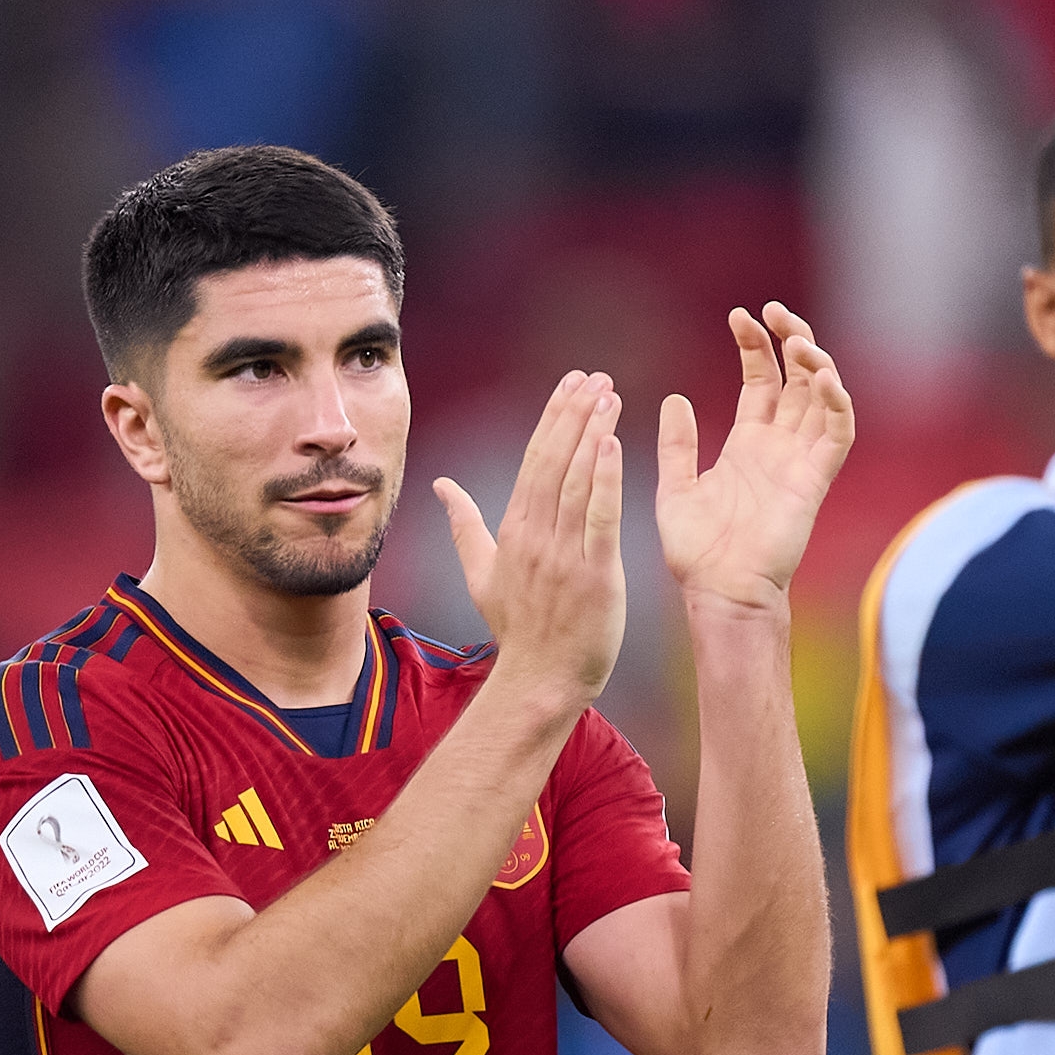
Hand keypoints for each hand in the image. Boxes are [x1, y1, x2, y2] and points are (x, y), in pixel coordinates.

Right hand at [435, 369, 625, 710]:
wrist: (541, 678)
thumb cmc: (517, 629)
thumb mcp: (480, 574)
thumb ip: (463, 525)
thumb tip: (441, 486)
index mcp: (512, 530)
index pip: (533, 460)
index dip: (553, 417)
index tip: (571, 383)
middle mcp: (535, 536)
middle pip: (554, 461)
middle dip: (575, 414)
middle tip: (596, 377)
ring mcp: (563, 554)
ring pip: (576, 482)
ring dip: (593, 434)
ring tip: (610, 395)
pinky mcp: (594, 574)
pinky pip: (599, 519)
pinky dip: (605, 481)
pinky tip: (614, 445)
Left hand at [657, 304, 852, 616]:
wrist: (720, 592)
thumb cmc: (697, 552)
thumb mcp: (675, 488)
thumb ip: (677, 445)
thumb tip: (674, 399)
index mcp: (747, 444)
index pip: (761, 379)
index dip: (755, 346)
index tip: (739, 315)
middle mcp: (779, 447)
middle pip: (797, 379)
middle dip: (791, 340)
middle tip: (774, 311)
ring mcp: (800, 461)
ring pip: (822, 397)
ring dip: (816, 363)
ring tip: (797, 338)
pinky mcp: (815, 480)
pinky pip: (837, 434)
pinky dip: (837, 402)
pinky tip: (821, 376)